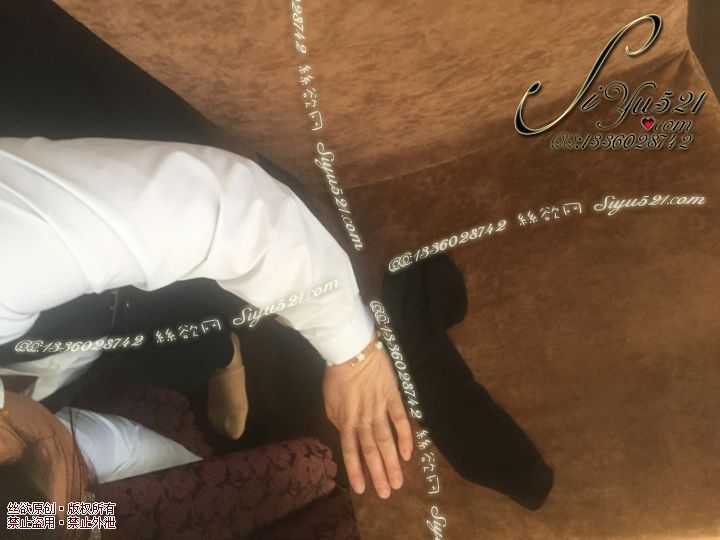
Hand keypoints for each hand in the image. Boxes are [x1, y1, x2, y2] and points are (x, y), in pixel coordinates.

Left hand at [323, 340, 412, 498]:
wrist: (353, 349)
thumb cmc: (338, 374)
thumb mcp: (330, 401)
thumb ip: (338, 421)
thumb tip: (346, 435)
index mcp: (346, 420)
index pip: (351, 451)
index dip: (356, 471)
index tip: (362, 491)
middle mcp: (363, 418)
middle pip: (371, 450)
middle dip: (378, 474)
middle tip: (387, 494)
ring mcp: (379, 408)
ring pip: (386, 440)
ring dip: (392, 463)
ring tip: (398, 482)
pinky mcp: (393, 397)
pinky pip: (400, 419)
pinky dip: (405, 437)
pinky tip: (408, 454)